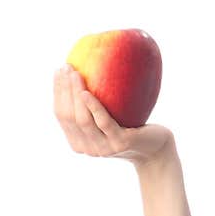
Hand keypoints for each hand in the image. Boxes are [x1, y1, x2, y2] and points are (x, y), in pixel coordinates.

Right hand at [53, 64, 173, 167]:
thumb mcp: (108, 116)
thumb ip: (92, 105)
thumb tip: (80, 69)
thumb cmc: (131, 126)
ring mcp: (104, 148)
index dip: (57, 92)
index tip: (58, 70)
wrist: (157, 147)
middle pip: (68, 116)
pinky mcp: (120, 143)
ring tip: (75, 73)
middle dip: (63, 90)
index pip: (61, 115)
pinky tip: (86, 92)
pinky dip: (93, 106)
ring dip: (75, 94)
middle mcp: (88, 148)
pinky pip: (103, 122)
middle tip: (65, 67)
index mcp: (79, 142)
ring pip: (82, 119)